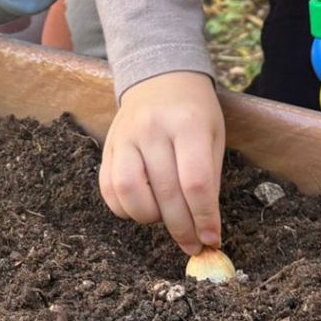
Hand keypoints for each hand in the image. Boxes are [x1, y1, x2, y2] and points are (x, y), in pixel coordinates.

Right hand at [99, 71, 224, 255]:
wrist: (160, 78)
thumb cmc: (193, 112)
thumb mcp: (212, 136)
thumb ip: (209, 180)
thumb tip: (206, 230)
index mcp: (187, 124)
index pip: (195, 182)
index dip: (204, 218)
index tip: (212, 239)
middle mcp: (152, 128)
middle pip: (165, 193)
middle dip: (182, 228)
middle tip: (193, 243)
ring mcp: (125, 135)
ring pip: (129, 192)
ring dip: (149, 218)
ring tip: (165, 218)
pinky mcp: (107, 145)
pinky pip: (108, 188)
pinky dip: (124, 208)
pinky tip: (143, 207)